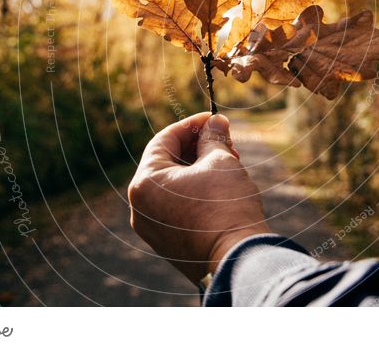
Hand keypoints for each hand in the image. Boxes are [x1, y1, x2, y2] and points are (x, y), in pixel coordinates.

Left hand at [128, 112, 270, 282]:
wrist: (237, 259)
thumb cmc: (226, 207)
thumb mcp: (221, 162)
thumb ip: (213, 138)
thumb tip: (215, 123)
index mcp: (144, 183)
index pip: (165, 140)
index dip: (191, 124)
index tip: (213, 118)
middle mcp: (140, 207)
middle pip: (167, 163)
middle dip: (198, 147)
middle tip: (226, 141)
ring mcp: (153, 228)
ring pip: (174, 186)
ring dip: (199, 169)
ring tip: (230, 164)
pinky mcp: (168, 243)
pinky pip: (177, 207)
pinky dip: (196, 192)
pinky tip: (222, 187)